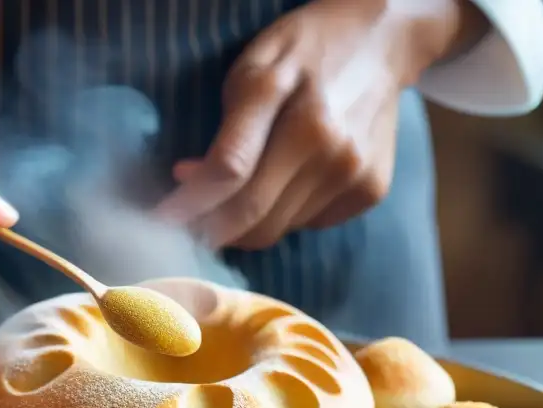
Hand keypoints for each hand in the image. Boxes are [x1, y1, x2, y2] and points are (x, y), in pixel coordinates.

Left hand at [156, 0, 483, 249]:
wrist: (383, 41)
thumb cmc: (305, 50)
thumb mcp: (253, 68)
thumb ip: (224, 130)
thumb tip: (190, 183)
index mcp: (287, 105)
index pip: (227, 173)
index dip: (187, 205)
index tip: (159, 221)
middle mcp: (325, 147)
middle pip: (250, 218)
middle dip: (210, 230)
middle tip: (189, 225)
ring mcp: (352, 174)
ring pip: (276, 230)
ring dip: (246, 225)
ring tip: (239, 197)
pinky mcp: (369, 192)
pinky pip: (306, 226)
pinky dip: (283, 217)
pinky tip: (283, 186)